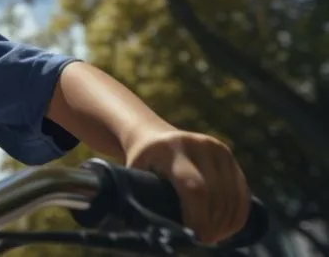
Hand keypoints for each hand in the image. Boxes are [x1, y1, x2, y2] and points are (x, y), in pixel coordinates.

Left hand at [124, 129, 250, 243]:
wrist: (153, 135)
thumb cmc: (142, 163)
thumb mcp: (136, 175)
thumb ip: (145, 198)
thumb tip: (161, 230)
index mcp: (171, 149)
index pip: (194, 188)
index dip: (198, 217)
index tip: (194, 236)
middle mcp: (198, 144)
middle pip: (216, 194)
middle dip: (213, 223)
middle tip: (204, 241)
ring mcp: (216, 148)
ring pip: (232, 194)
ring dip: (227, 222)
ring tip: (214, 237)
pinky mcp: (228, 154)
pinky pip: (241, 190)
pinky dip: (238, 213)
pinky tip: (227, 228)